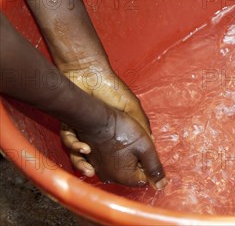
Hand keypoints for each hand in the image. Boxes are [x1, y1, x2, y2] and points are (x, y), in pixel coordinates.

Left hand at [59, 59, 150, 176]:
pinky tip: (82, 148)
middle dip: (96, 167)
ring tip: (88, 168)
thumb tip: (152, 144)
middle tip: (100, 175)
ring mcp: (84, 130)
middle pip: (96, 156)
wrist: (89, 74)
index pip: (118, 151)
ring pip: (80, 153)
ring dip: (82, 162)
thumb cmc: (113, 89)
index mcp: (116, 129)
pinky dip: (75, 147)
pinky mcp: (70, 126)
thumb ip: (141, 125)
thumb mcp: (132, 107)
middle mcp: (99, 133)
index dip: (121, 163)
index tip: (124, 173)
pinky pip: (69, 141)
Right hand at [75, 106, 165, 188]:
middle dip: (139, 161)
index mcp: (122, 177)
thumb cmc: (122, 131)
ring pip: (122, 167)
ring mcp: (99, 169)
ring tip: (128, 140)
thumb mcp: (145, 147)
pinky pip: (111, 161)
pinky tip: (118, 141)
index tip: (146, 150)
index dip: (149, 164)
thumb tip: (161, 186)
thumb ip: (154, 167)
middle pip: (132, 173)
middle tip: (138, 144)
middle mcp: (109, 177)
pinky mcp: (93, 160)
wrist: (96, 118)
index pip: (144, 178)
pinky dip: (117, 154)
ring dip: (129, 156)